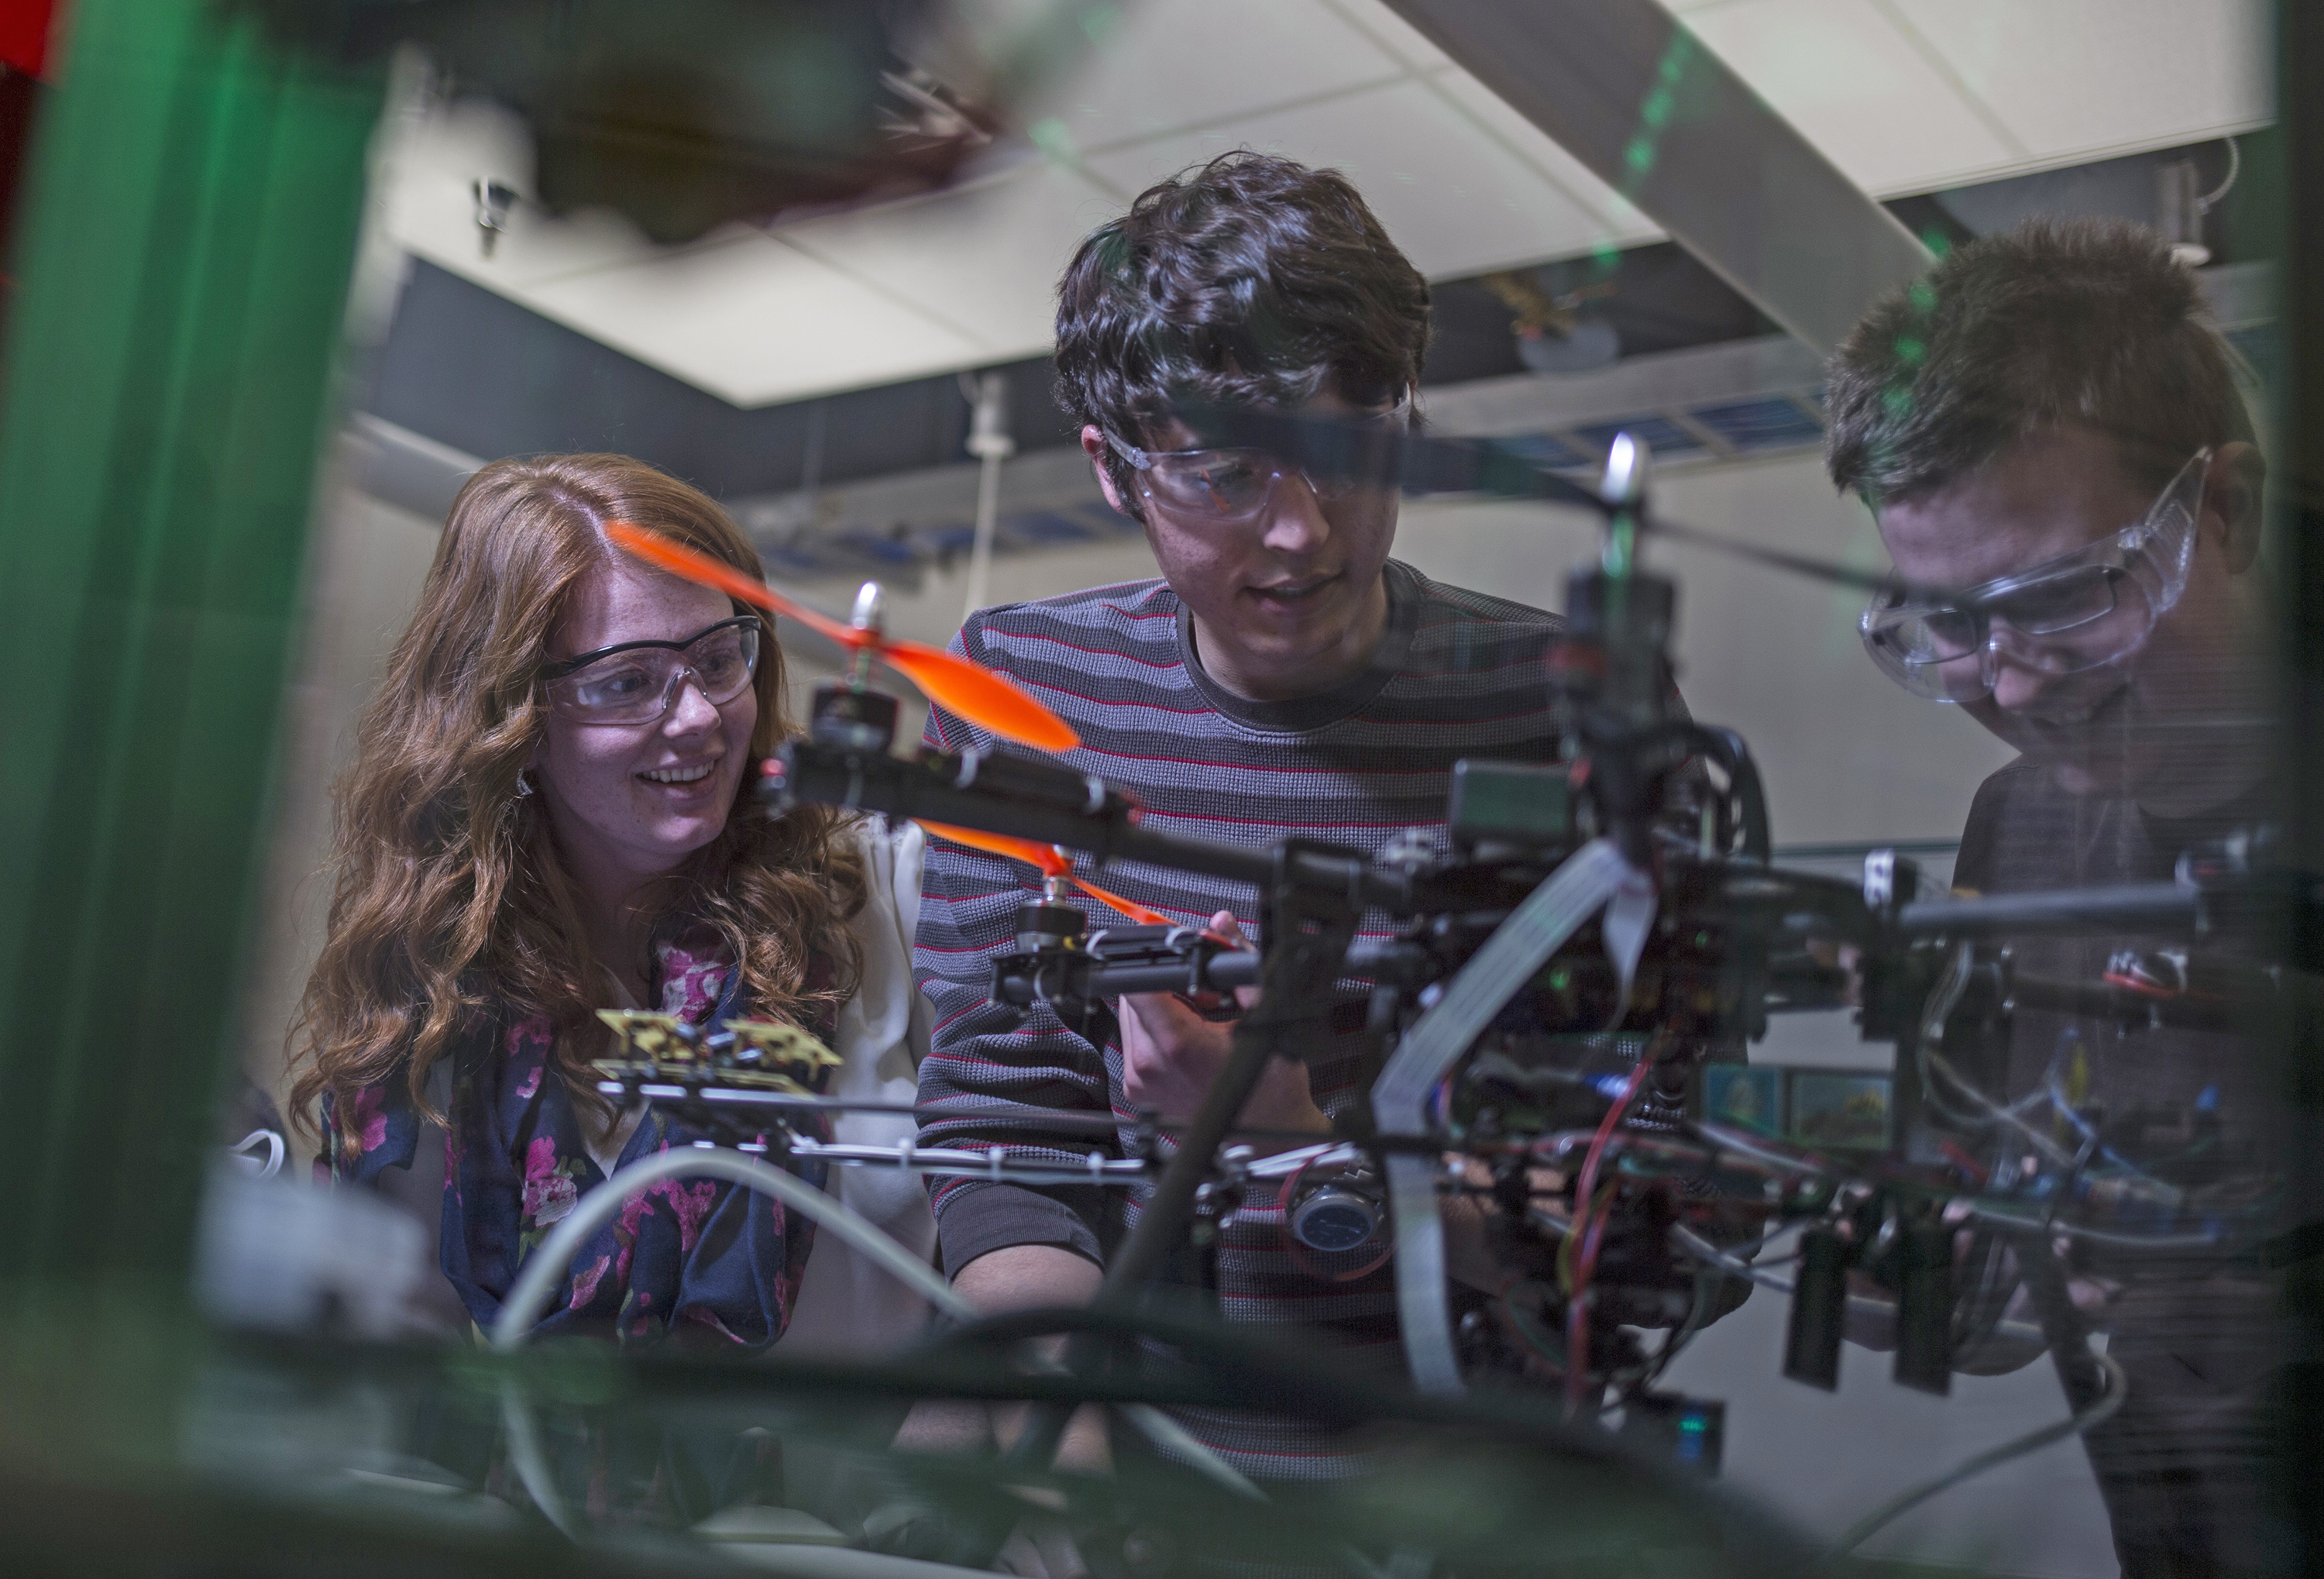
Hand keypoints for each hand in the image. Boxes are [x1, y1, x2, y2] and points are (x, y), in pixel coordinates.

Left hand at [1117, 912, 1327, 1142]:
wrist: (1269, 1137)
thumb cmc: (1270, 1088)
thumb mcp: (1264, 1016)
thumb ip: (1239, 964)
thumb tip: (1221, 925)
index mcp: (1177, 1046)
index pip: (1136, 984)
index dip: (1152, 961)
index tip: (1171, 957)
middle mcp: (1149, 1066)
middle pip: (1132, 997)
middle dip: (1163, 985)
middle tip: (1201, 995)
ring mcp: (1139, 1082)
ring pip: (1131, 1018)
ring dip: (1159, 1008)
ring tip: (1198, 1020)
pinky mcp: (1137, 1090)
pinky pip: (1135, 1042)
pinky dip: (1157, 1032)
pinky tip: (1189, 1039)